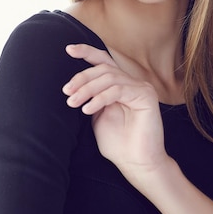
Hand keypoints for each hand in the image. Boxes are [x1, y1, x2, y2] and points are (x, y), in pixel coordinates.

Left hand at [62, 44, 168, 182]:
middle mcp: (132, 83)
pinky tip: (87, 109)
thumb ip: (91, 99)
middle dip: (82, 78)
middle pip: (103, 68)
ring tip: (73, 103)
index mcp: (120, 86)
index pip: (104, 61)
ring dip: (87, 89)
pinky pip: (118, 90)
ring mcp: (141, 88)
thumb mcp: (97, 117)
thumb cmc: (118, 145)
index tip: (68, 49)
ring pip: (109, 77)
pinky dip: (100, 98)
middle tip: (67, 92)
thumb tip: (74, 86)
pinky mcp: (146, 96)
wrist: (136, 164)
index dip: (87, 52)